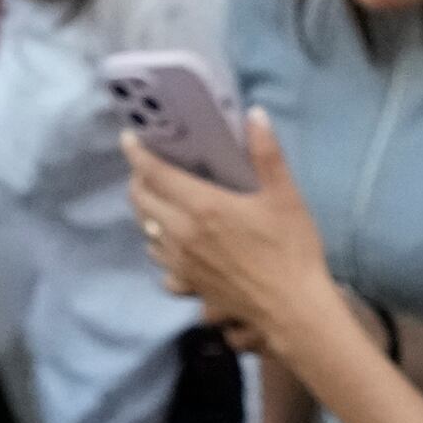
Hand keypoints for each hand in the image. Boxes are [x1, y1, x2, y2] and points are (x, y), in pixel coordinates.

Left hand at [122, 119, 339, 357]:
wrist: (293, 309)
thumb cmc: (292, 251)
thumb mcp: (285, 197)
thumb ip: (267, 154)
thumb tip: (255, 113)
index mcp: (202, 206)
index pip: (155, 173)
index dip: (137, 153)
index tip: (130, 138)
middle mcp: (182, 233)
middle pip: (141, 201)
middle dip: (138, 180)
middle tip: (147, 167)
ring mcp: (181, 262)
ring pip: (146, 231)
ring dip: (146, 213)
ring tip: (159, 202)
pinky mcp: (189, 284)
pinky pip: (160, 263)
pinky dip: (160, 249)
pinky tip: (173, 246)